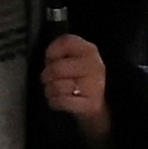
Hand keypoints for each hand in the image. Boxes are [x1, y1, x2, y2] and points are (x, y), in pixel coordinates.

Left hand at [39, 32, 111, 147]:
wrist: (101, 106)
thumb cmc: (81, 80)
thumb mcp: (75, 60)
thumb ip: (61, 52)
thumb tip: (49, 58)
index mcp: (90, 50)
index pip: (66, 42)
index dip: (51, 52)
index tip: (50, 60)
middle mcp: (95, 65)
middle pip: (57, 67)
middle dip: (46, 76)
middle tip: (49, 80)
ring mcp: (95, 85)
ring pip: (57, 86)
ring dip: (50, 91)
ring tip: (55, 92)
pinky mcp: (91, 104)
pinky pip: (61, 102)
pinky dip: (55, 103)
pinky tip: (58, 101)